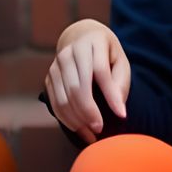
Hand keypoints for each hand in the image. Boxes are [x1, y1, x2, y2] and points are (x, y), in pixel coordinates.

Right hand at [46, 20, 130, 144]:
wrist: (81, 38)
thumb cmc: (106, 54)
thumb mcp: (121, 62)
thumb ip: (121, 84)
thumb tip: (119, 111)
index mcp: (93, 42)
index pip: (100, 71)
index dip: (110, 95)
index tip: (122, 115)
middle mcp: (71, 52)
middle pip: (78, 87)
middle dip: (89, 112)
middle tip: (101, 129)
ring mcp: (57, 64)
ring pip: (64, 98)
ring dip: (77, 120)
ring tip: (91, 133)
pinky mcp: (49, 77)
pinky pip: (54, 103)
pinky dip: (66, 119)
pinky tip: (79, 128)